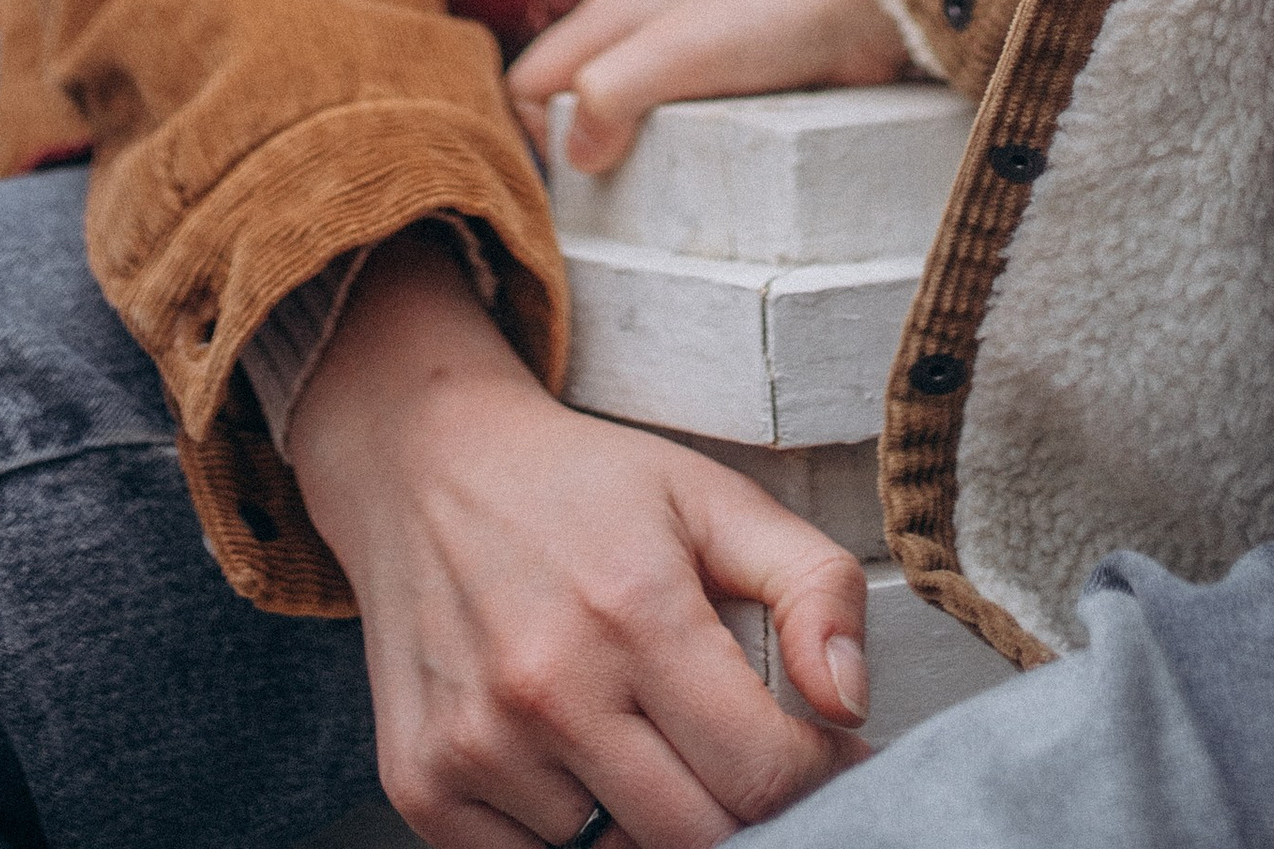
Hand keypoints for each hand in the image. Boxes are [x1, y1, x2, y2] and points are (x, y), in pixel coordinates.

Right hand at [293, 231, 868, 847]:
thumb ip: (814, 588)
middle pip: (699, 837)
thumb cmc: (583, 487)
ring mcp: (477, 745)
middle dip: (743, 805)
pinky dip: (572, 835)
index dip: (819, 776)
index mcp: (636, 608)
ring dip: (653, 818)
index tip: (825, 753)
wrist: (425, 463)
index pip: (764, 772)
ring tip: (646, 737)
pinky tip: (577, 760)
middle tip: (740, 752)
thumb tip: (850, 705)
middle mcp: (549, 686)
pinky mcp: (422, 784)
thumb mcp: (715, 498)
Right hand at [507, 0, 905, 173]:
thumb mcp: (677, 49)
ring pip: (624, 139)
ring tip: (669, 201)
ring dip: (638, 173)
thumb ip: (610, 91)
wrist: (867, 8)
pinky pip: (678, 149)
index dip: (535, 135)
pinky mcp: (723, 103)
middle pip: (570, 118)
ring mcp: (678, 75)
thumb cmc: (770, 14)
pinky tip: (706, 190)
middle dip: (584, 164)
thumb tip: (575, 157)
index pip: (524, 88)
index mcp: (605, 22)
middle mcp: (632, 47)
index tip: (581, 174)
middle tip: (624, 199)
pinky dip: (682, 172)